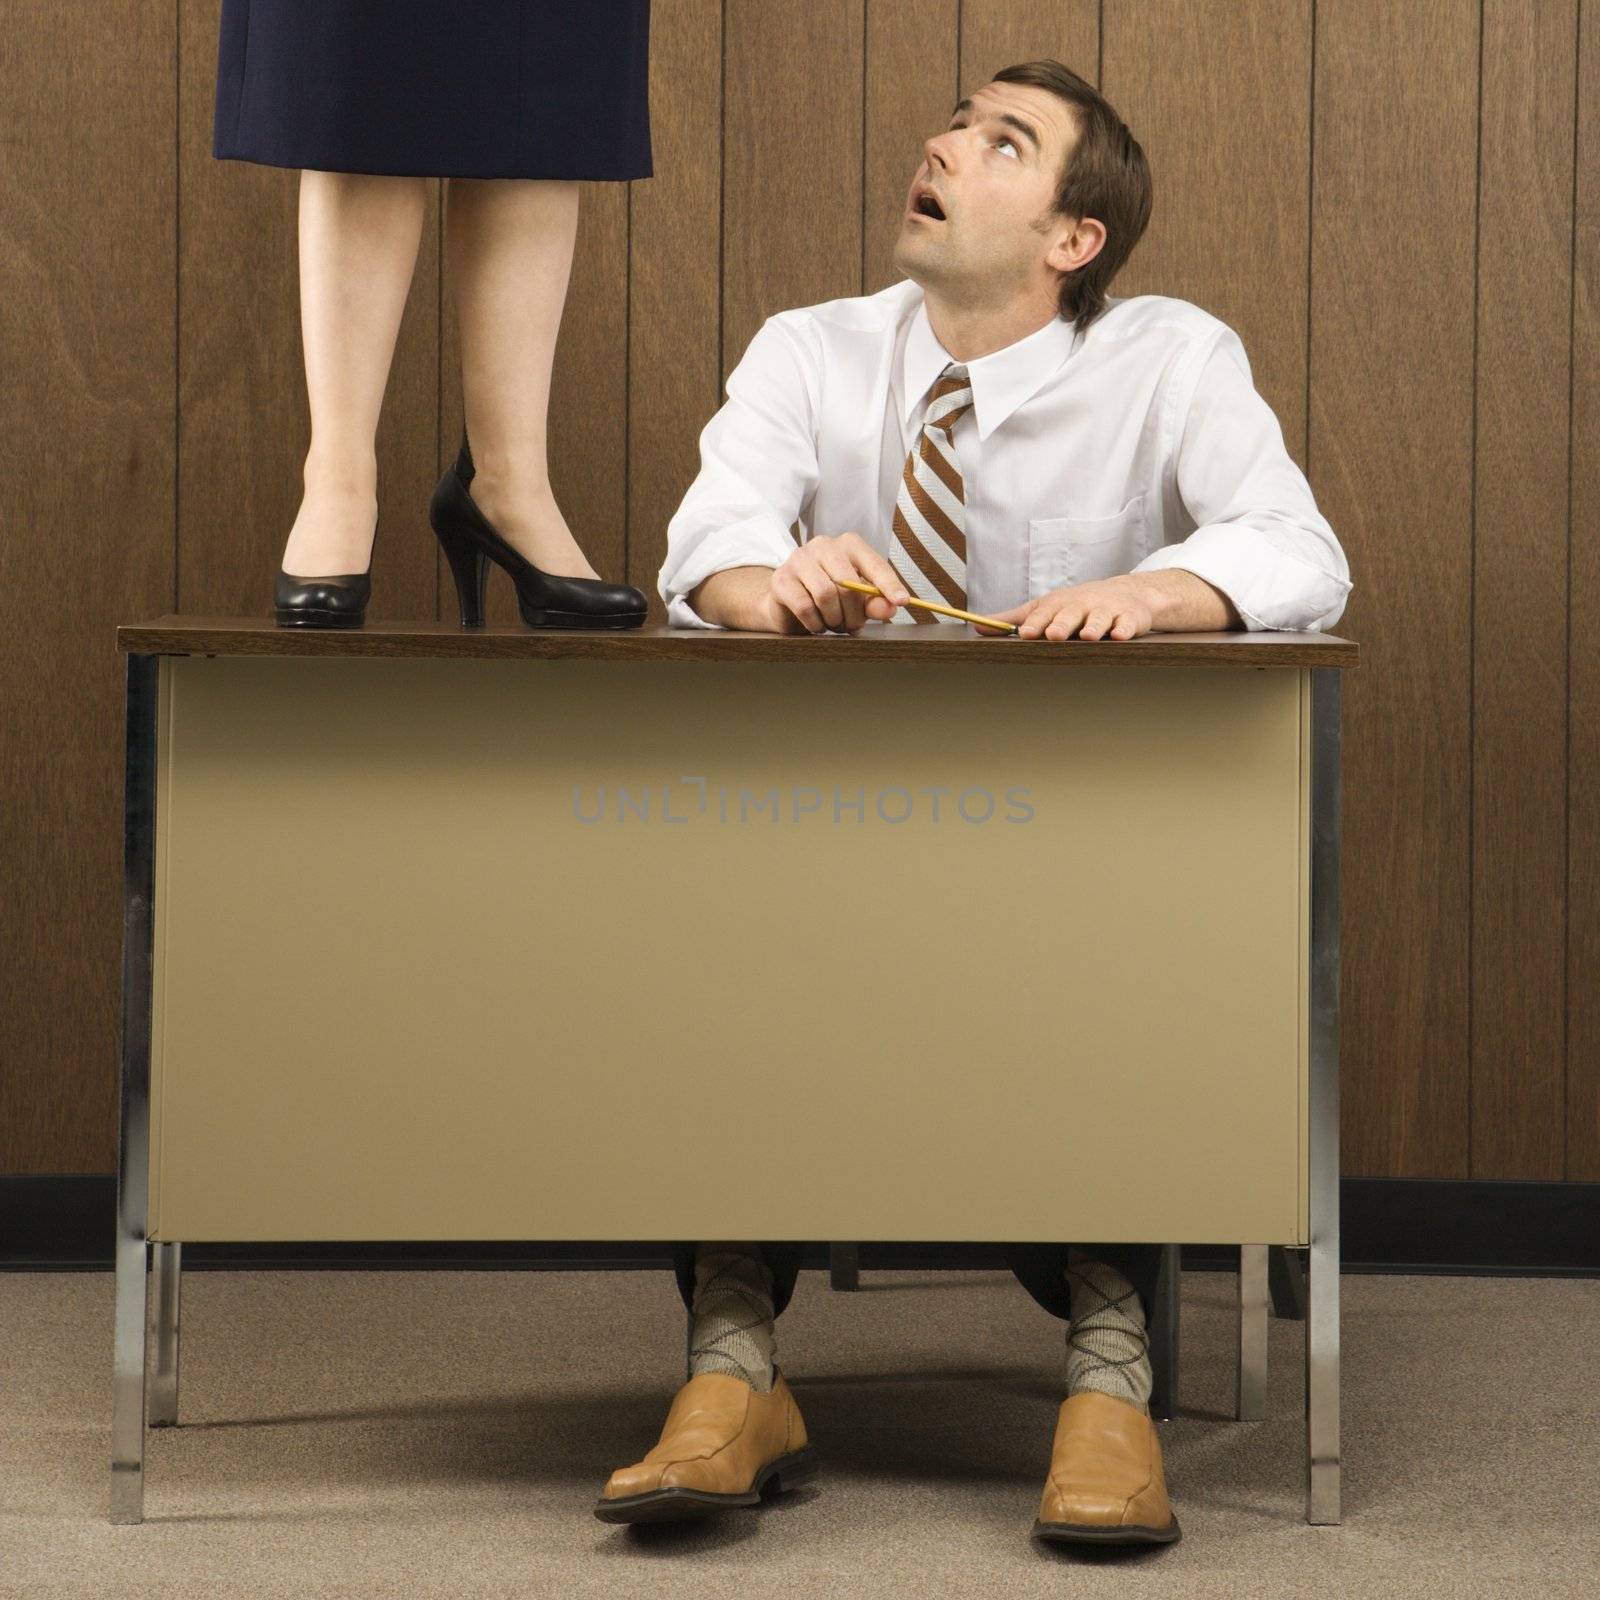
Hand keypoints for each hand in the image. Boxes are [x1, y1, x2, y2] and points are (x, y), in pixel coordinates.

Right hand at [760, 533, 912, 633]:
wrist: (788, 603)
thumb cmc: (828, 596)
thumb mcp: (857, 601)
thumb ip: (874, 602)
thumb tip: (891, 607)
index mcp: (848, 545)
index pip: (873, 564)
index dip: (889, 584)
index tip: (902, 602)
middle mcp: (823, 545)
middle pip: (848, 582)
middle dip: (854, 612)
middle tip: (853, 626)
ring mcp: (799, 559)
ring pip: (825, 594)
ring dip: (834, 619)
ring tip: (834, 624)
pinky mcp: (781, 579)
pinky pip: (804, 606)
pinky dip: (815, 623)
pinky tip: (817, 625)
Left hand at [974, 575, 1158, 640]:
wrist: (1125, 594)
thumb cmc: (1076, 606)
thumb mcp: (1045, 608)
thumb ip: (1013, 619)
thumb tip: (977, 625)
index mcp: (1058, 604)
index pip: (1044, 614)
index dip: (1035, 623)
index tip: (1026, 634)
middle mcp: (1081, 605)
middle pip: (1070, 614)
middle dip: (1061, 624)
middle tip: (1053, 635)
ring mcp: (1106, 610)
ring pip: (1099, 618)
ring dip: (1093, 626)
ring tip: (1087, 636)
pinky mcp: (1129, 617)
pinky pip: (1127, 624)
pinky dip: (1123, 629)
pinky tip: (1118, 636)